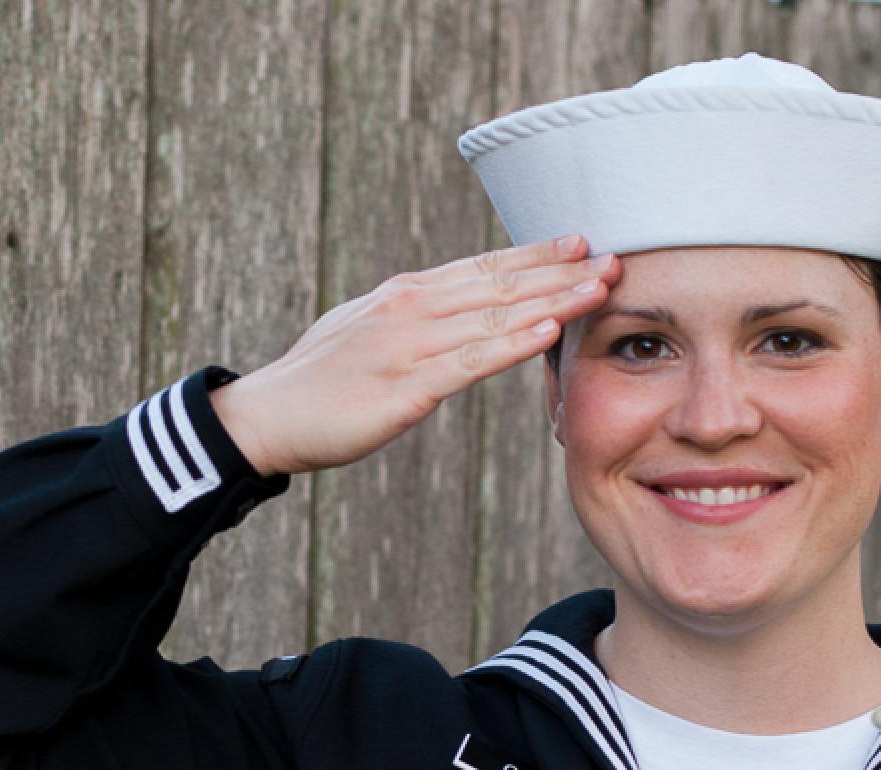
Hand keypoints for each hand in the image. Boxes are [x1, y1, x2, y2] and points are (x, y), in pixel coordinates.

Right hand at [211, 235, 620, 475]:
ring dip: (552, 301)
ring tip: (599, 289)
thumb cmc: (316, 381)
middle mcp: (411, 308)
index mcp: (405, 294)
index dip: (535, 255)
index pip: (482, 267)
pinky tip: (548, 334)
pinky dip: (512, 345)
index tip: (580, 242)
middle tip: (614, 257)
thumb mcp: (366, 332)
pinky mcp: (405, 389)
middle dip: (560, 271)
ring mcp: (408, 346)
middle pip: (499, 283)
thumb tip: (447, 312)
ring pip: (494, 317)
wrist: (266, 416)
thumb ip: (411, 320)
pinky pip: (470, 363)